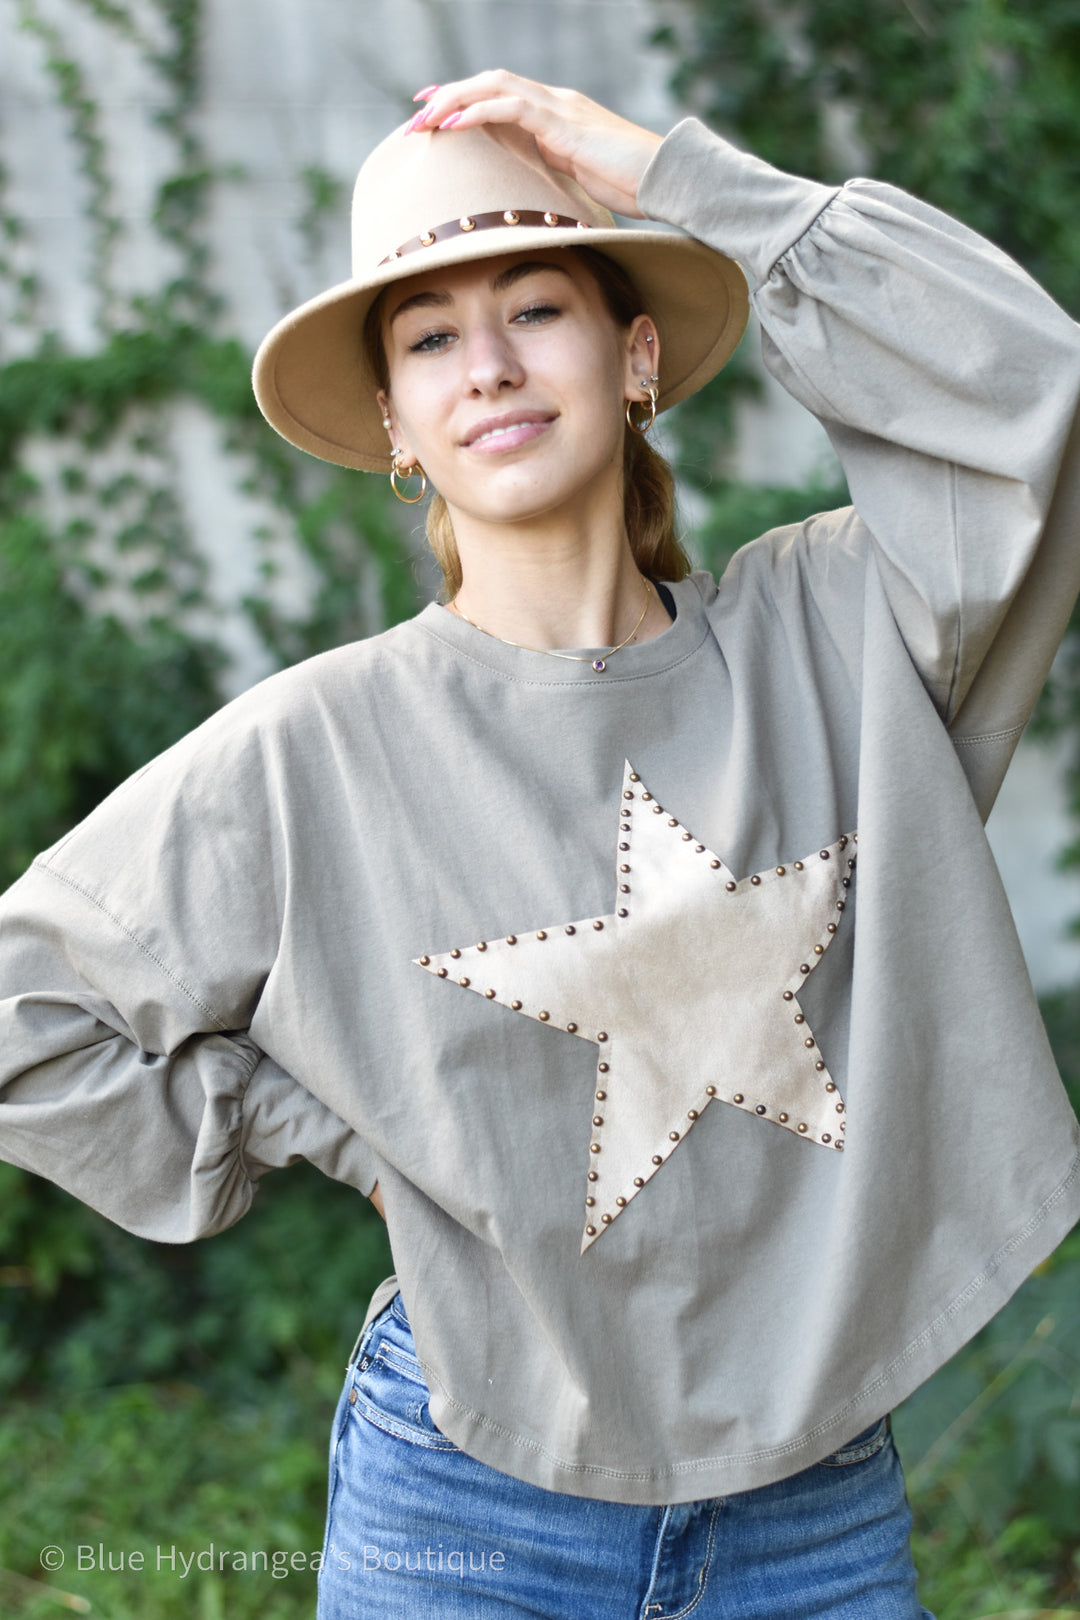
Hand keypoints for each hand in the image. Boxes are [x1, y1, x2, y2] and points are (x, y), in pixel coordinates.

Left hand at [406, 70, 663, 218]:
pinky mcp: (564, 123)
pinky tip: (453, 125)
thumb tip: (531, 192)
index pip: (501, 96)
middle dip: (448, 96)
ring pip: (493, 87)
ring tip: (423, 120)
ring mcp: (560, 107)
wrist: (667, 179)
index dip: (464, 101)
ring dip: (453, 101)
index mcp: (558, 114)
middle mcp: (555, 101)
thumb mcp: (582, 180)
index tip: (433, 114)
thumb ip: (556, 173)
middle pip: (489, 84)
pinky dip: (477, 112)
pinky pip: (511, 107)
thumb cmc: (633, 187)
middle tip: (414, 115)